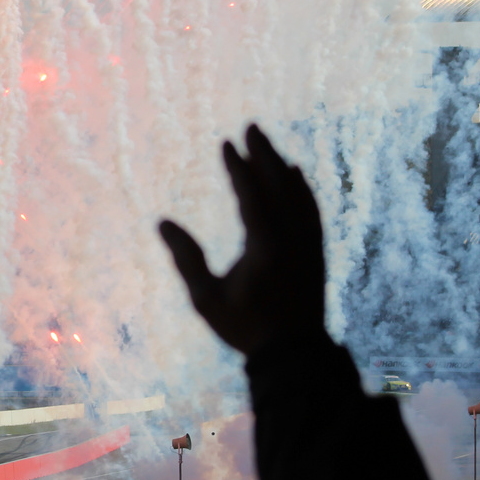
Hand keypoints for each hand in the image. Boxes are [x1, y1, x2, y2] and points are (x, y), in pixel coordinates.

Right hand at [159, 125, 324, 355]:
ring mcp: (308, 243)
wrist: (294, 352)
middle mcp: (292, 237)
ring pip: (298, 194)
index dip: (238, 167)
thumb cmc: (244, 326)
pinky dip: (302, 188)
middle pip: (279, 185)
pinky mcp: (316, 251)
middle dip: (264, 154)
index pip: (251, 195)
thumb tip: (163, 223)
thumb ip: (186, 258)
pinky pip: (311, 209)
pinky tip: (295, 176)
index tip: (226, 143)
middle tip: (251, 127)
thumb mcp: (206, 298)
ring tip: (268, 146)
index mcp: (265, 245)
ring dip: (282, 166)